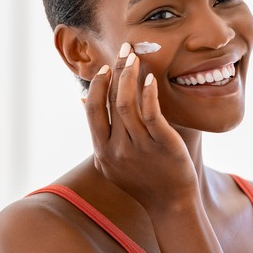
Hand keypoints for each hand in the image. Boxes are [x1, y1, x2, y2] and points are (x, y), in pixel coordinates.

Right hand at [82, 42, 198, 209]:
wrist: (170, 203)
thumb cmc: (142, 180)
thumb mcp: (111, 160)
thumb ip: (99, 132)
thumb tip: (82, 100)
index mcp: (103, 150)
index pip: (94, 110)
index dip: (98, 85)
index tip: (105, 67)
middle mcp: (117, 149)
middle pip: (111, 102)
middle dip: (116, 71)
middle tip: (124, 49)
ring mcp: (139, 147)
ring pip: (128, 105)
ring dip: (130, 76)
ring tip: (135, 57)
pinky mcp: (162, 145)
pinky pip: (151, 115)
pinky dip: (148, 94)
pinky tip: (150, 79)